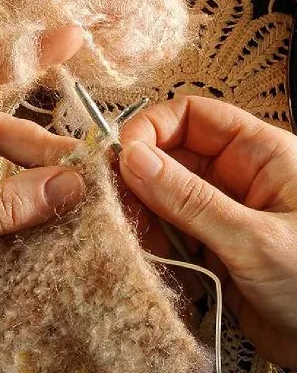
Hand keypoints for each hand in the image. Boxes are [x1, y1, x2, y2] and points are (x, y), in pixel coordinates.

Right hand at [119, 97, 296, 367]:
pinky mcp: (213, 252)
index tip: (123, 154)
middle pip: (173, 155)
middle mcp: (238, 178)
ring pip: (165, 197)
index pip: (195, 116)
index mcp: (260, 154)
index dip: (154, 127)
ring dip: (141, 212)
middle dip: (139, 174)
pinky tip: (140, 256)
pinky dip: (151, 244)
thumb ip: (191, 199)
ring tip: (123, 232)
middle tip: (112, 199)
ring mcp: (223, 216)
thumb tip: (133, 158)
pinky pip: (170, 235)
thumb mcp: (255, 238)